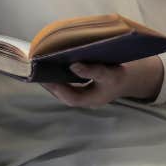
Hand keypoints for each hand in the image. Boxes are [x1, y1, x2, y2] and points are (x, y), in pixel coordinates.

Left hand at [41, 56, 164, 107]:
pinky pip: (67, 87)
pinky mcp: (81, 90)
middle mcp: (86, 100)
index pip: (72, 97)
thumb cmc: (118, 77)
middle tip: (38, 74)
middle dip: (51, 86)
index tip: (47, 78)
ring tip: (41, 71)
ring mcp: (83, 96)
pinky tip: (52, 70)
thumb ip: (92, 70)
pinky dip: (59, 79)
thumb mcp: (108, 73)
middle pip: (65, 96)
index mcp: (93, 99)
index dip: (59, 89)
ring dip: (53, 83)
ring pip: (64, 92)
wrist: (126, 80)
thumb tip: (73, 65)